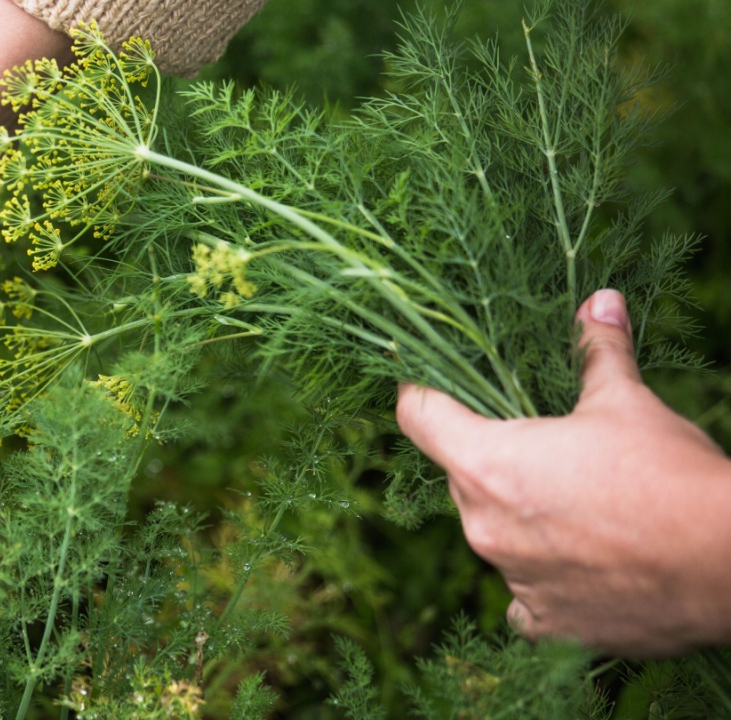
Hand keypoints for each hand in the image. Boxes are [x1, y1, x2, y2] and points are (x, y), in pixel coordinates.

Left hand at [397, 289, 730, 657]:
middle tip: (540, 447)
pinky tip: (581, 561)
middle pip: (461, 478)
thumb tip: (597, 303)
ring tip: (580, 504)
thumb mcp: (628, 404)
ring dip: (521, 518)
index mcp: (487, 464)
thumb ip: (597, 353)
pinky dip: (543, 578)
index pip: (419, 417)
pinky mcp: (547, 624)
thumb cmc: (670, 478)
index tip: (425, 383)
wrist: (729, 566)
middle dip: (491, 459)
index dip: (420, 392)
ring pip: (495, 535)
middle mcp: (484, 528)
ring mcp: (512, 580)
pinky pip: (524, 598)